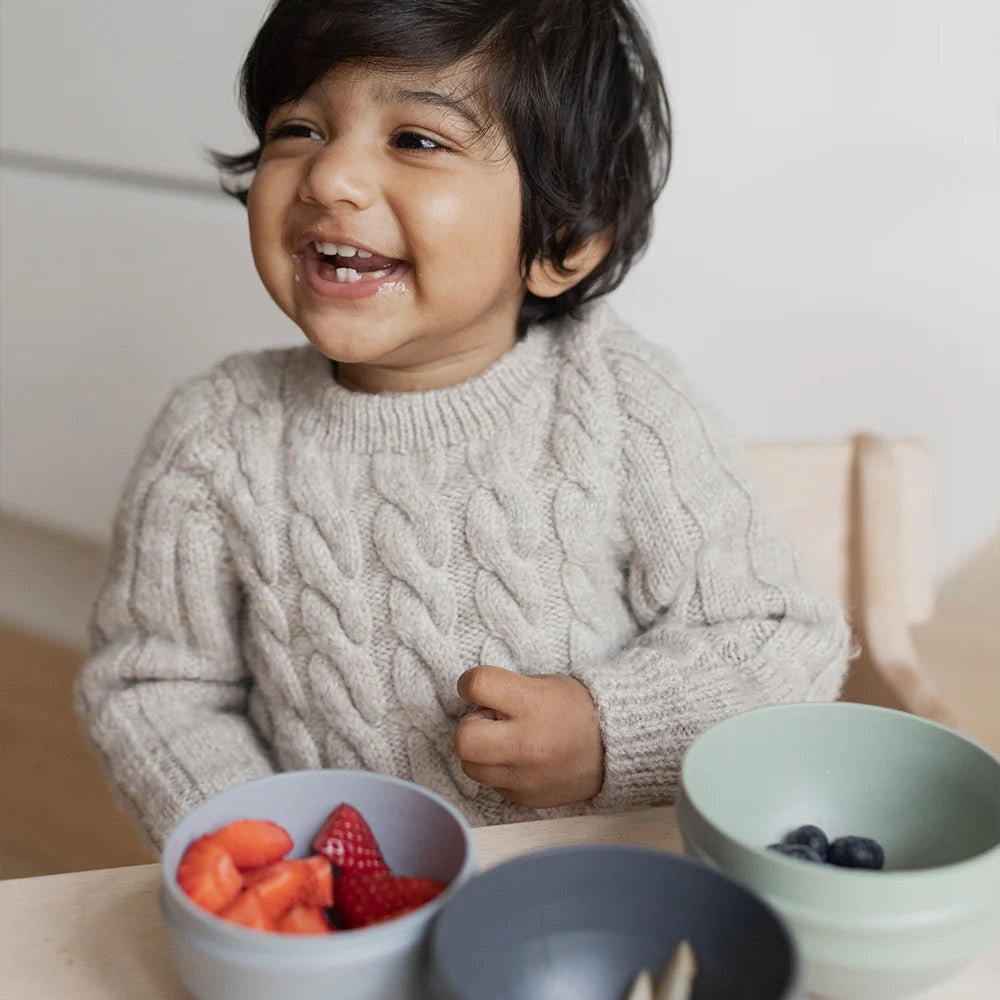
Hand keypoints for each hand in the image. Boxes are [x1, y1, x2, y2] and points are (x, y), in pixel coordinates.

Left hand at [454, 665, 603, 807]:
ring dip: (480, 752)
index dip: (469, 683)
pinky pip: (492, 785)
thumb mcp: (544, 684)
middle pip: (463, 739)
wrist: (614, 748)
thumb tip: (475, 704)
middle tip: (489, 721)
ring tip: (503, 741)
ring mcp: (525, 777)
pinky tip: (518, 760)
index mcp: (532, 703)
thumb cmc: (576, 709)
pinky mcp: (525, 798)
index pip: (477, 685)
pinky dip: (498, 770)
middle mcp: (527, 743)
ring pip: (470, 767)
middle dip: (470, 726)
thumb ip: (505, 692)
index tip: (475, 687)